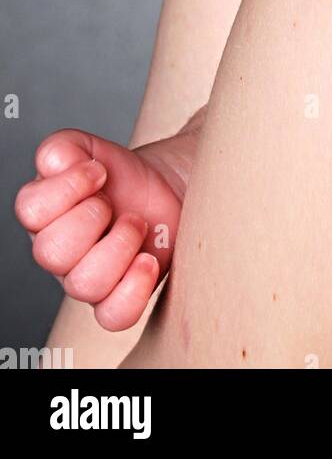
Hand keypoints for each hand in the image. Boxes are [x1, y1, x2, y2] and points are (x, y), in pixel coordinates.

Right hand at [15, 121, 197, 330]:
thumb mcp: (90, 149)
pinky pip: (113, 316)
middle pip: (51, 252)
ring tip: (137, 224)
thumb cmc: (122, 176)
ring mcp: (86, 278)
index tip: (99, 170)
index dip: (67, 187)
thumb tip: (55, 162)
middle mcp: (59, 251)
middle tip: (112, 202)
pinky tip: (146, 260)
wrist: (168, 190)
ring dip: (119, 245)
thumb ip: (63, 147)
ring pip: (83, 285)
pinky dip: (133, 289)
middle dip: (91, 217)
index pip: (30, 209)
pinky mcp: (117, 298)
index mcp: (45, 214)